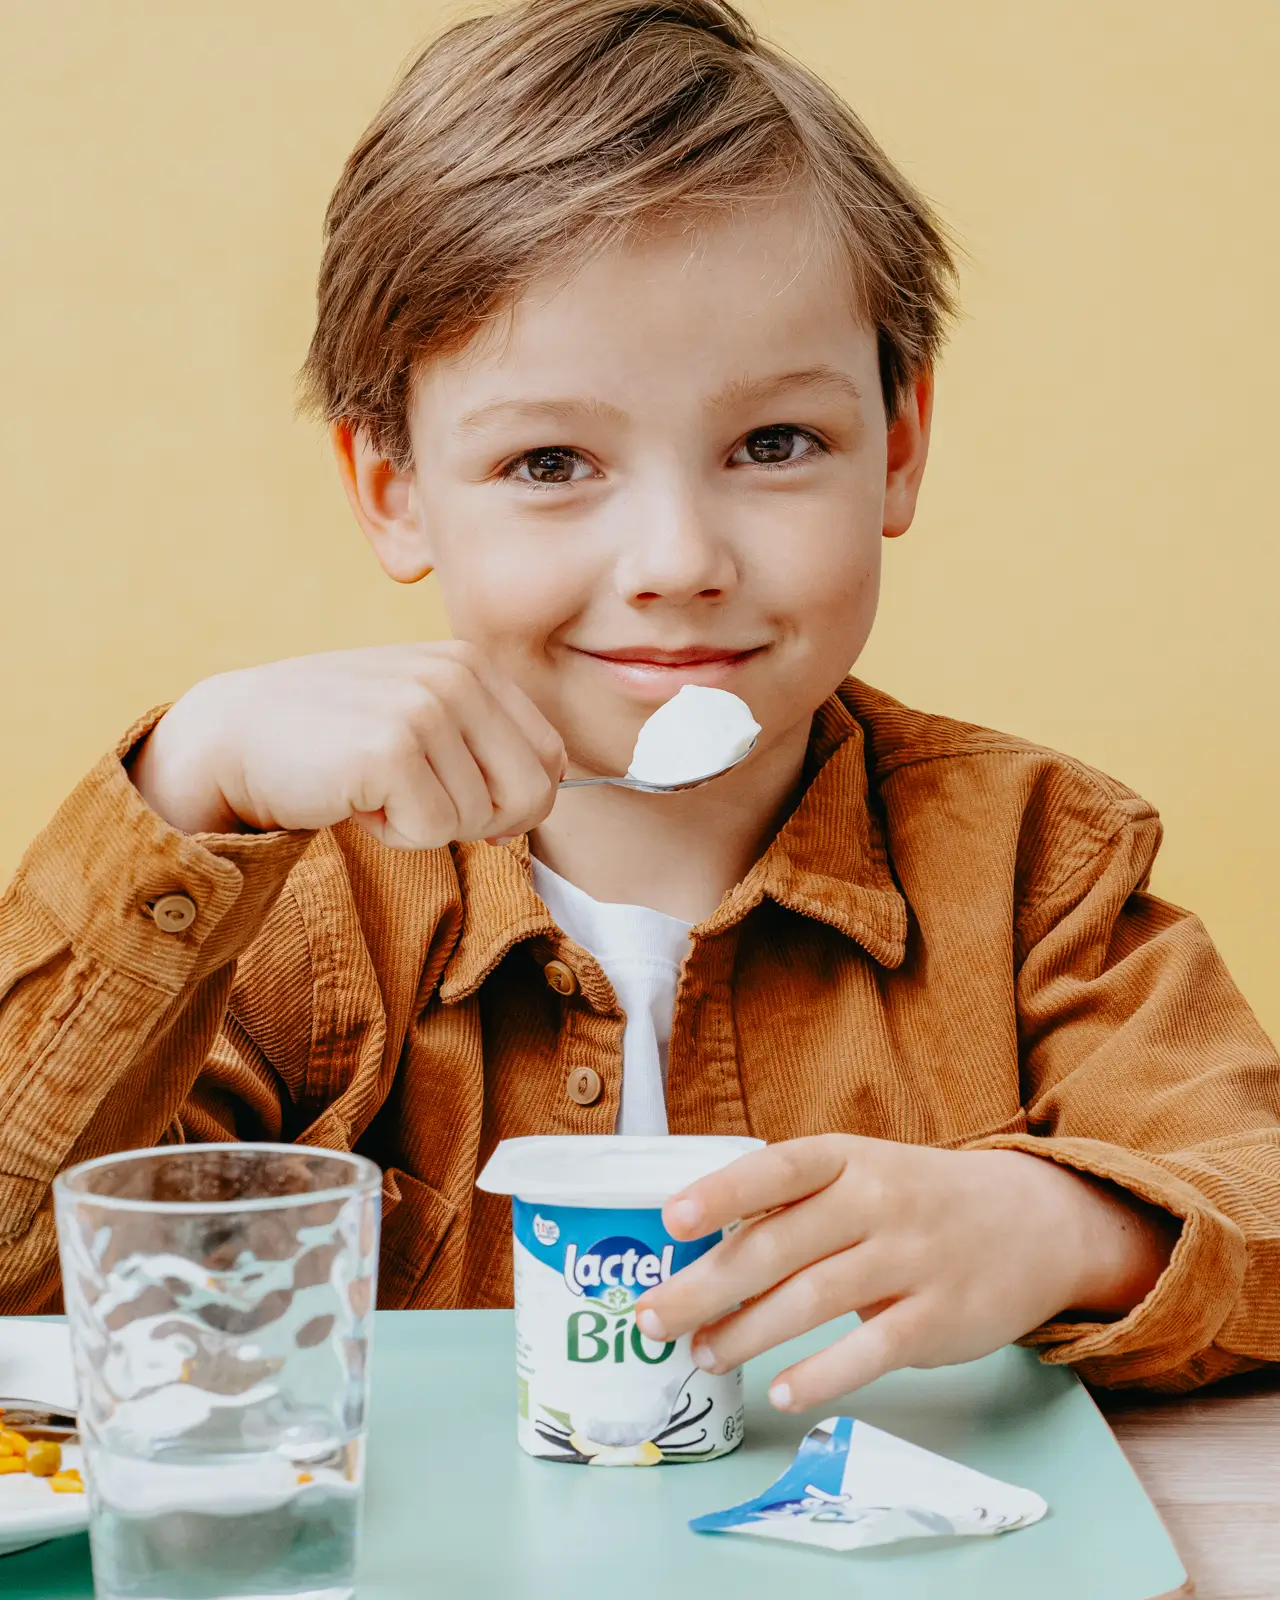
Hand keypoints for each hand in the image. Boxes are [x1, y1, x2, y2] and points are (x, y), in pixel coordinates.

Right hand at [129, 642, 565, 846]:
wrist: (234, 737)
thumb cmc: (331, 740)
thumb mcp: (420, 718)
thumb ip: (484, 745)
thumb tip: (538, 806)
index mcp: (473, 664)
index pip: (551, 757)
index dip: (514, 799)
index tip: (458, 798)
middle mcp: (458, 676)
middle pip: (534, 793)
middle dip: (482, 821)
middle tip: (416, 801)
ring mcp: (427, 708)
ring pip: (482, 819)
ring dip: (425, 825)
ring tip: (373, 787)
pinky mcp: (394, 749)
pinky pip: (435, 831)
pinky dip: (395, 834)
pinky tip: (355, 798)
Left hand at [633, 1135, 1177, 1410]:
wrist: (1032, 1222)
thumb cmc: (916, 1200)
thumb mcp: (862, 1176)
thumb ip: (795, 1209)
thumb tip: (701, 1255)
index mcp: (847, 1159)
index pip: (777, 1169)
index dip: (723, 1193)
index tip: (672, 1220)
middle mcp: (877, 1201)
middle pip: (779, 1245)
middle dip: (707, 1285)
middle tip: (654, 1319)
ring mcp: (911, 1258)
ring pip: (814, 1298)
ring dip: (748, 1332)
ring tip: (702, 1356)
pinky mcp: (938, 1316)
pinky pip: (871, 1349)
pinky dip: (822, 1373)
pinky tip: (780, 1390)